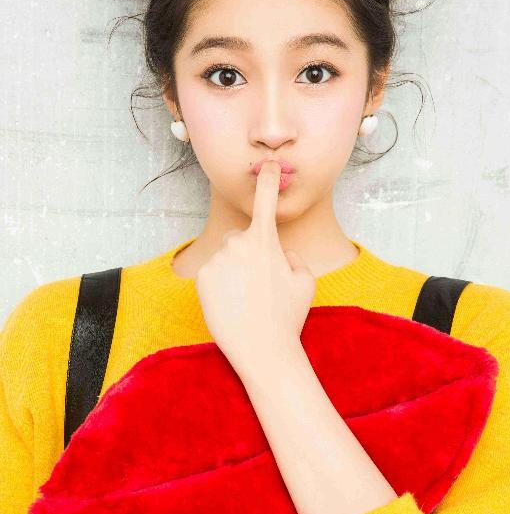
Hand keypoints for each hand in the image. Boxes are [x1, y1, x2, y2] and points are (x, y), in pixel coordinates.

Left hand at [195, 160, 315, 366]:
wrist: (262, 349)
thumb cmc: (288, 316)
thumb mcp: (305, 282)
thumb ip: (292, 257)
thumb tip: (281, 252)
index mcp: (266, 241)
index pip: (266, 201)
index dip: (269, 180)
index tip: (269, 164)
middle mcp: (238, 244)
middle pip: (241, 238)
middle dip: (249, 254)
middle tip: (261, 285)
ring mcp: (217, 260)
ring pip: (226, 257)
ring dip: (234, 271)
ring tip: (246, 300)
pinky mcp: (201, 276)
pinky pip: (213, 273)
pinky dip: (220, 285)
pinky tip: (231, 304)